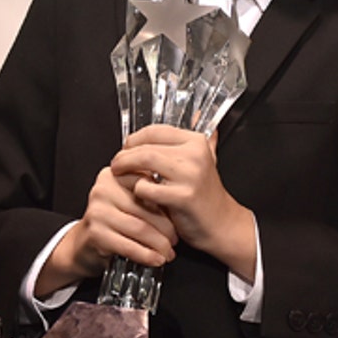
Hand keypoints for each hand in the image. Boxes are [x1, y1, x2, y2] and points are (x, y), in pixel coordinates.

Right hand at [35, 165, 177, 297]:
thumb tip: (181, 201)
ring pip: (140, 228)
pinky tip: (156, 259)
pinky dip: (146, 255)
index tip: (180, 216)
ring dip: (159, 244)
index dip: (168, 202)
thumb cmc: (114, 222)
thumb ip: (150, 194)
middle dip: (167, 227)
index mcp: (115, 174)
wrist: (83, 245)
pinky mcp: (95, 233)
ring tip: (168, 252)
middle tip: (176, 239)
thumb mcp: (130, 201)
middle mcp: (104, 188)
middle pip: (146, 208)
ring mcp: (97, 210)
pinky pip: (129, 245)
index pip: (149, 184)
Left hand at [112, 124, 255, 280]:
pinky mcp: (182, 196)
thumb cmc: (206, 194)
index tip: (126, 148)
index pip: (155, 130)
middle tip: (116, 164)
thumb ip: (202, 137)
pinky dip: (137, 190)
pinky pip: (146, 188)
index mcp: (197, 142)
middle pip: (146, 146)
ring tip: (120, 175)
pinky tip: (140, 194)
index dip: (134, 139)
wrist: (221, 223)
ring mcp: (189, 175)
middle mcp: (195, 155)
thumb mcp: (208, 159)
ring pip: (144, 161)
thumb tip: (197, 114)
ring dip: (126, 169)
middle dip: (124, 155)